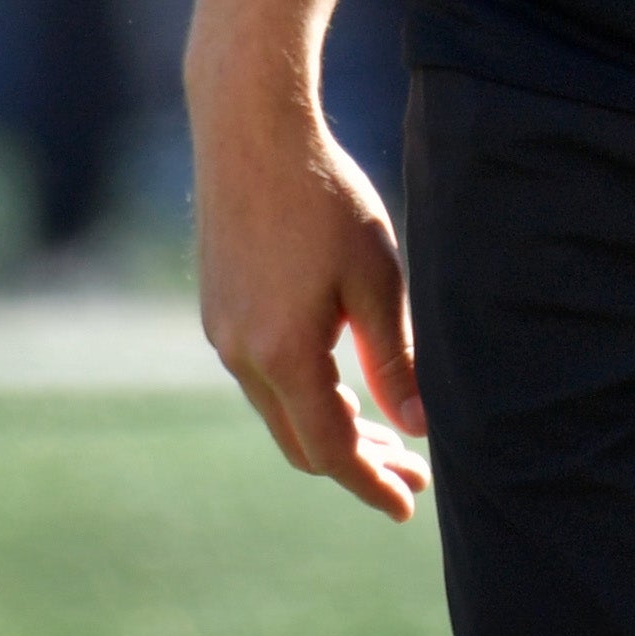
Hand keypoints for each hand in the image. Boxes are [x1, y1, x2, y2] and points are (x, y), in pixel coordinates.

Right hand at [192, 89, 427, 519]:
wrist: (250, 131)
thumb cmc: (324, 196)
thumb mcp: (376, 278)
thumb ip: (394, 357)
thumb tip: (416, 425)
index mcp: (282, 354)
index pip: (331, 449)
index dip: (371, 483)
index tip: (409, 504)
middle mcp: (240, 355)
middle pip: (301, 440)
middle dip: (358, 463)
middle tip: (411, 473)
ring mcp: (221, 333)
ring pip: (279, 409)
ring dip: (331, 427)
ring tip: (387, 434)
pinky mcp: (218, 309)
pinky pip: (262, 375)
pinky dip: (305, 394)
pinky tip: (340, 382)